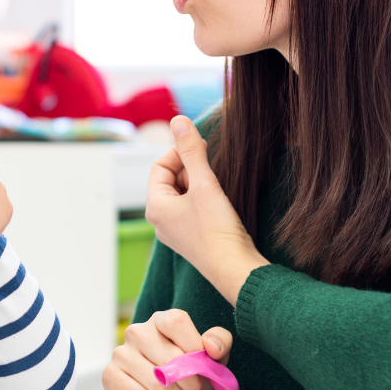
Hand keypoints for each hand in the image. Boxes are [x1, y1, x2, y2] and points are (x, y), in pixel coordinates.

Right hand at [102, 309, 231, 389]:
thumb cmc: (187, 379)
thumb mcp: (211, 360)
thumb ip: (220, 343)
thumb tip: (211, 346)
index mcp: (160, 321)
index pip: (176, 321)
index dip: (193, 346)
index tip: (202, 365)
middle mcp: (137, 332)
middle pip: (171, 356)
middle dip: (190, 383)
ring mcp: (120, 353)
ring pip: (157, 382)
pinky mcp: (110, 376)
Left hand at [145, 116, 268, 304]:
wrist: (235, 269)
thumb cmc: (217, 229)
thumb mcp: (204, 183)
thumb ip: (191, 150)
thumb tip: (178, 120)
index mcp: (155, 207)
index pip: (159, 167)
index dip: (179, 152)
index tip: (201, 148)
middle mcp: (159, 221)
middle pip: (169, 180)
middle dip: (189, 168)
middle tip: (211, 166)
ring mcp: (174, 231)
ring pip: (182, 194)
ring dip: (198, 183)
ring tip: (216, 186)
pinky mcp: (190, 238)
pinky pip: (190, 209)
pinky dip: (202, 199)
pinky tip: (219, 203)